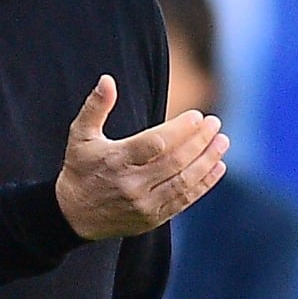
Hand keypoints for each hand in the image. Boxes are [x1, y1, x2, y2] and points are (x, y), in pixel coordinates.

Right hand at [55, 76, 227, 239]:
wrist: (74, 216)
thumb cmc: (80, 168)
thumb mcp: (80, 135)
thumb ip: (96, 107)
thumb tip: (107, 80)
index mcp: (116, 160)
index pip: (155, 143)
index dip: (180, 130)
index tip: (197, 116)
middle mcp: (132, 184)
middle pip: (175, 161)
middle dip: (200, 141)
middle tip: (215, 123)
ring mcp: (144, 204)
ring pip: (184, 181)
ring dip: (207, 161)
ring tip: (222, 142)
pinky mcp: (153, 219)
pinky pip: (184, 200)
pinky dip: (204, 184)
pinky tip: (217, 167)